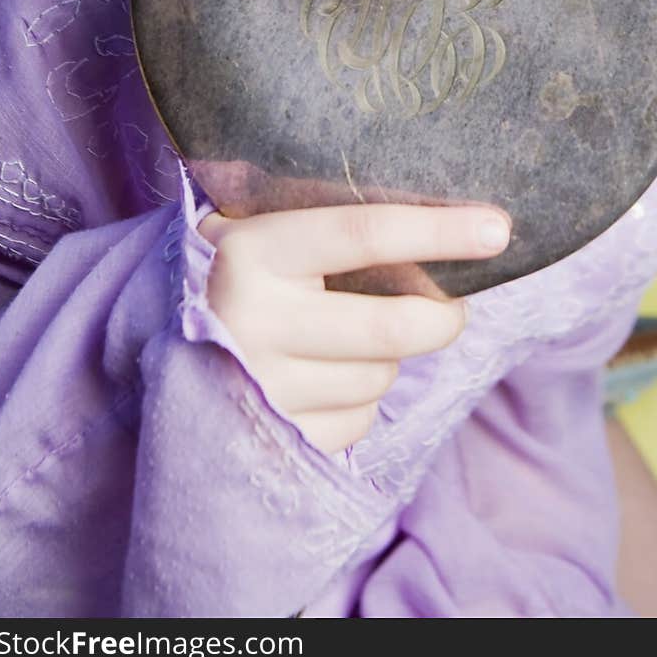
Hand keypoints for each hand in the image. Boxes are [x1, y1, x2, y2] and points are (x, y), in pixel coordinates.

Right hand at [199, 202, 511, 454]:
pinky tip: (324, 377)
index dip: (439, 230)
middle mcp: (251, 320)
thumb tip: (450, 220)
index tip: (498, 229)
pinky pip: (358, 422)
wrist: (157, 343)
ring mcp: (261, 387)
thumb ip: (330, 217)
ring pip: (380, 377)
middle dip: (441, 319)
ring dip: (389, 359)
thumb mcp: (263, 227)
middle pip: (392, 328)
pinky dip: (361, 399)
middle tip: (453, 308)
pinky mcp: (274, 438)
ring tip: (346, 337)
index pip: (364, 235)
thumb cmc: (240, 271)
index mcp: (252, 251)